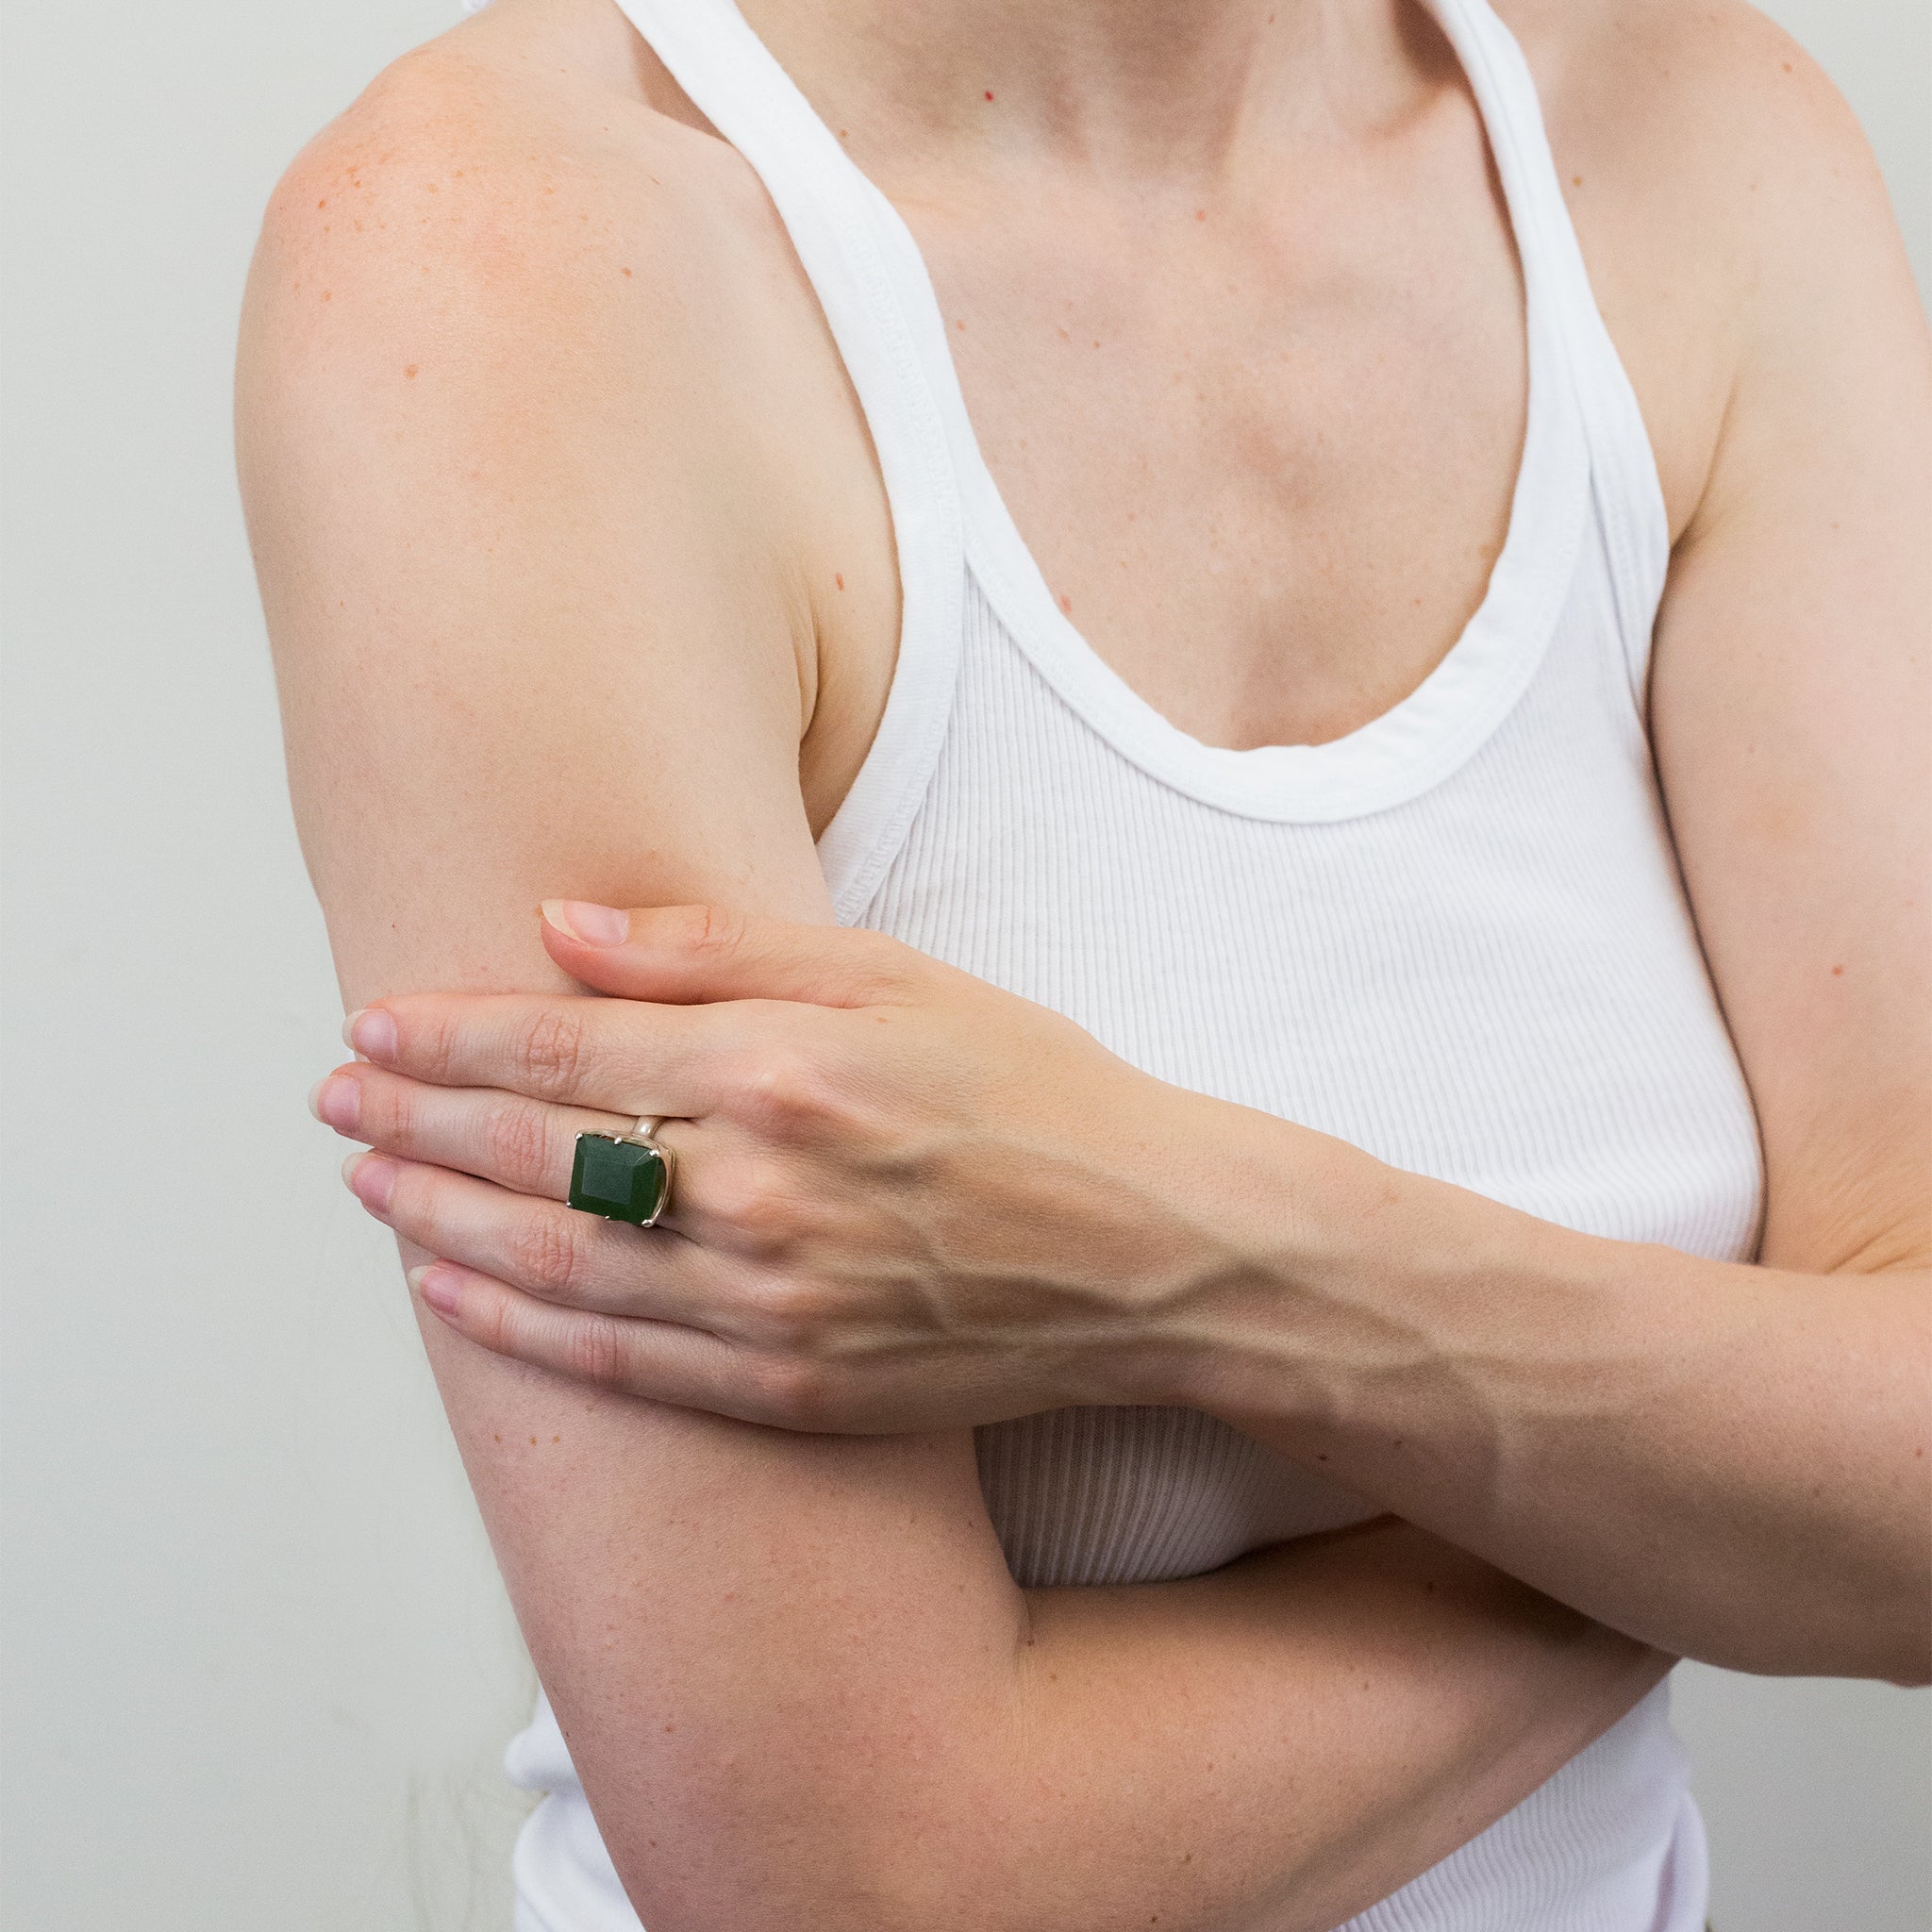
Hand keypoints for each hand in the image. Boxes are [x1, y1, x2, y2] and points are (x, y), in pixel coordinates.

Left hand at [317, 902, 1274, 1429]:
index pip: (567, 1046)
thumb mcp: (899, 978)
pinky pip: (619, 1362)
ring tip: (365, 1184)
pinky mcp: (789, 1386)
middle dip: (417, 1116)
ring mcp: (770, 1301)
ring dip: (438, 1218)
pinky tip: (450, 1295)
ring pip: (553, 1262)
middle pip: (537, 1150)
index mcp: (784, 1068)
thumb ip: (724, 950)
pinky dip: (517, 1329)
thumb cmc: (1035, 1095)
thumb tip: (565, 930)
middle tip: (335, 1096)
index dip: (454, 1035)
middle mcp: (759, 1189)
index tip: (376, 1022)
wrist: (1147, 1251)